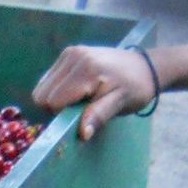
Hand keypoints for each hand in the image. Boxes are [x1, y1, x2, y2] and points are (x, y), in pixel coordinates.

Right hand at [31, 45, 155, 139]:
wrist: (146, 67)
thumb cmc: (136, 89)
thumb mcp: (120, 104)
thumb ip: (98, 116)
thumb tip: (81, 133)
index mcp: (86, 70)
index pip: (53, 100)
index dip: (63, 114)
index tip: (82, 115)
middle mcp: (73, 57)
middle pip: (42, 94)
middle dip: (56, 108)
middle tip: (80, 109)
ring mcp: (69, 53)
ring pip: (42, 87)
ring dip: (56, 99)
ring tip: (80, 99)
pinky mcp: (68, 53)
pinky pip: (48, 79)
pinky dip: (57, 89)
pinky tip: (76, 90)